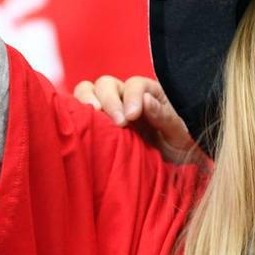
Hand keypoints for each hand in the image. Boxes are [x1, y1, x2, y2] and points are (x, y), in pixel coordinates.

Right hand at [73, 76, 200, 164]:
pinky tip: (81, 129)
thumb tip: (145, 100)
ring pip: (87, 91)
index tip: (131, 117)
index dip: (131, 97)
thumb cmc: (178, 149)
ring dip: (86, 102)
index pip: (135, 84)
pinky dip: (74, 114)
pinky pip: (77, 111)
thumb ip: (165, 116)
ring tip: (92, 122)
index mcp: (150, 94)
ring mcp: (108, 109)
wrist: (169, 170)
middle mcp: (126, 97)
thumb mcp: (180, 134)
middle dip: (109, 101)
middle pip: (106, 84)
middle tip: (118, 124)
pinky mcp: (94, 124)